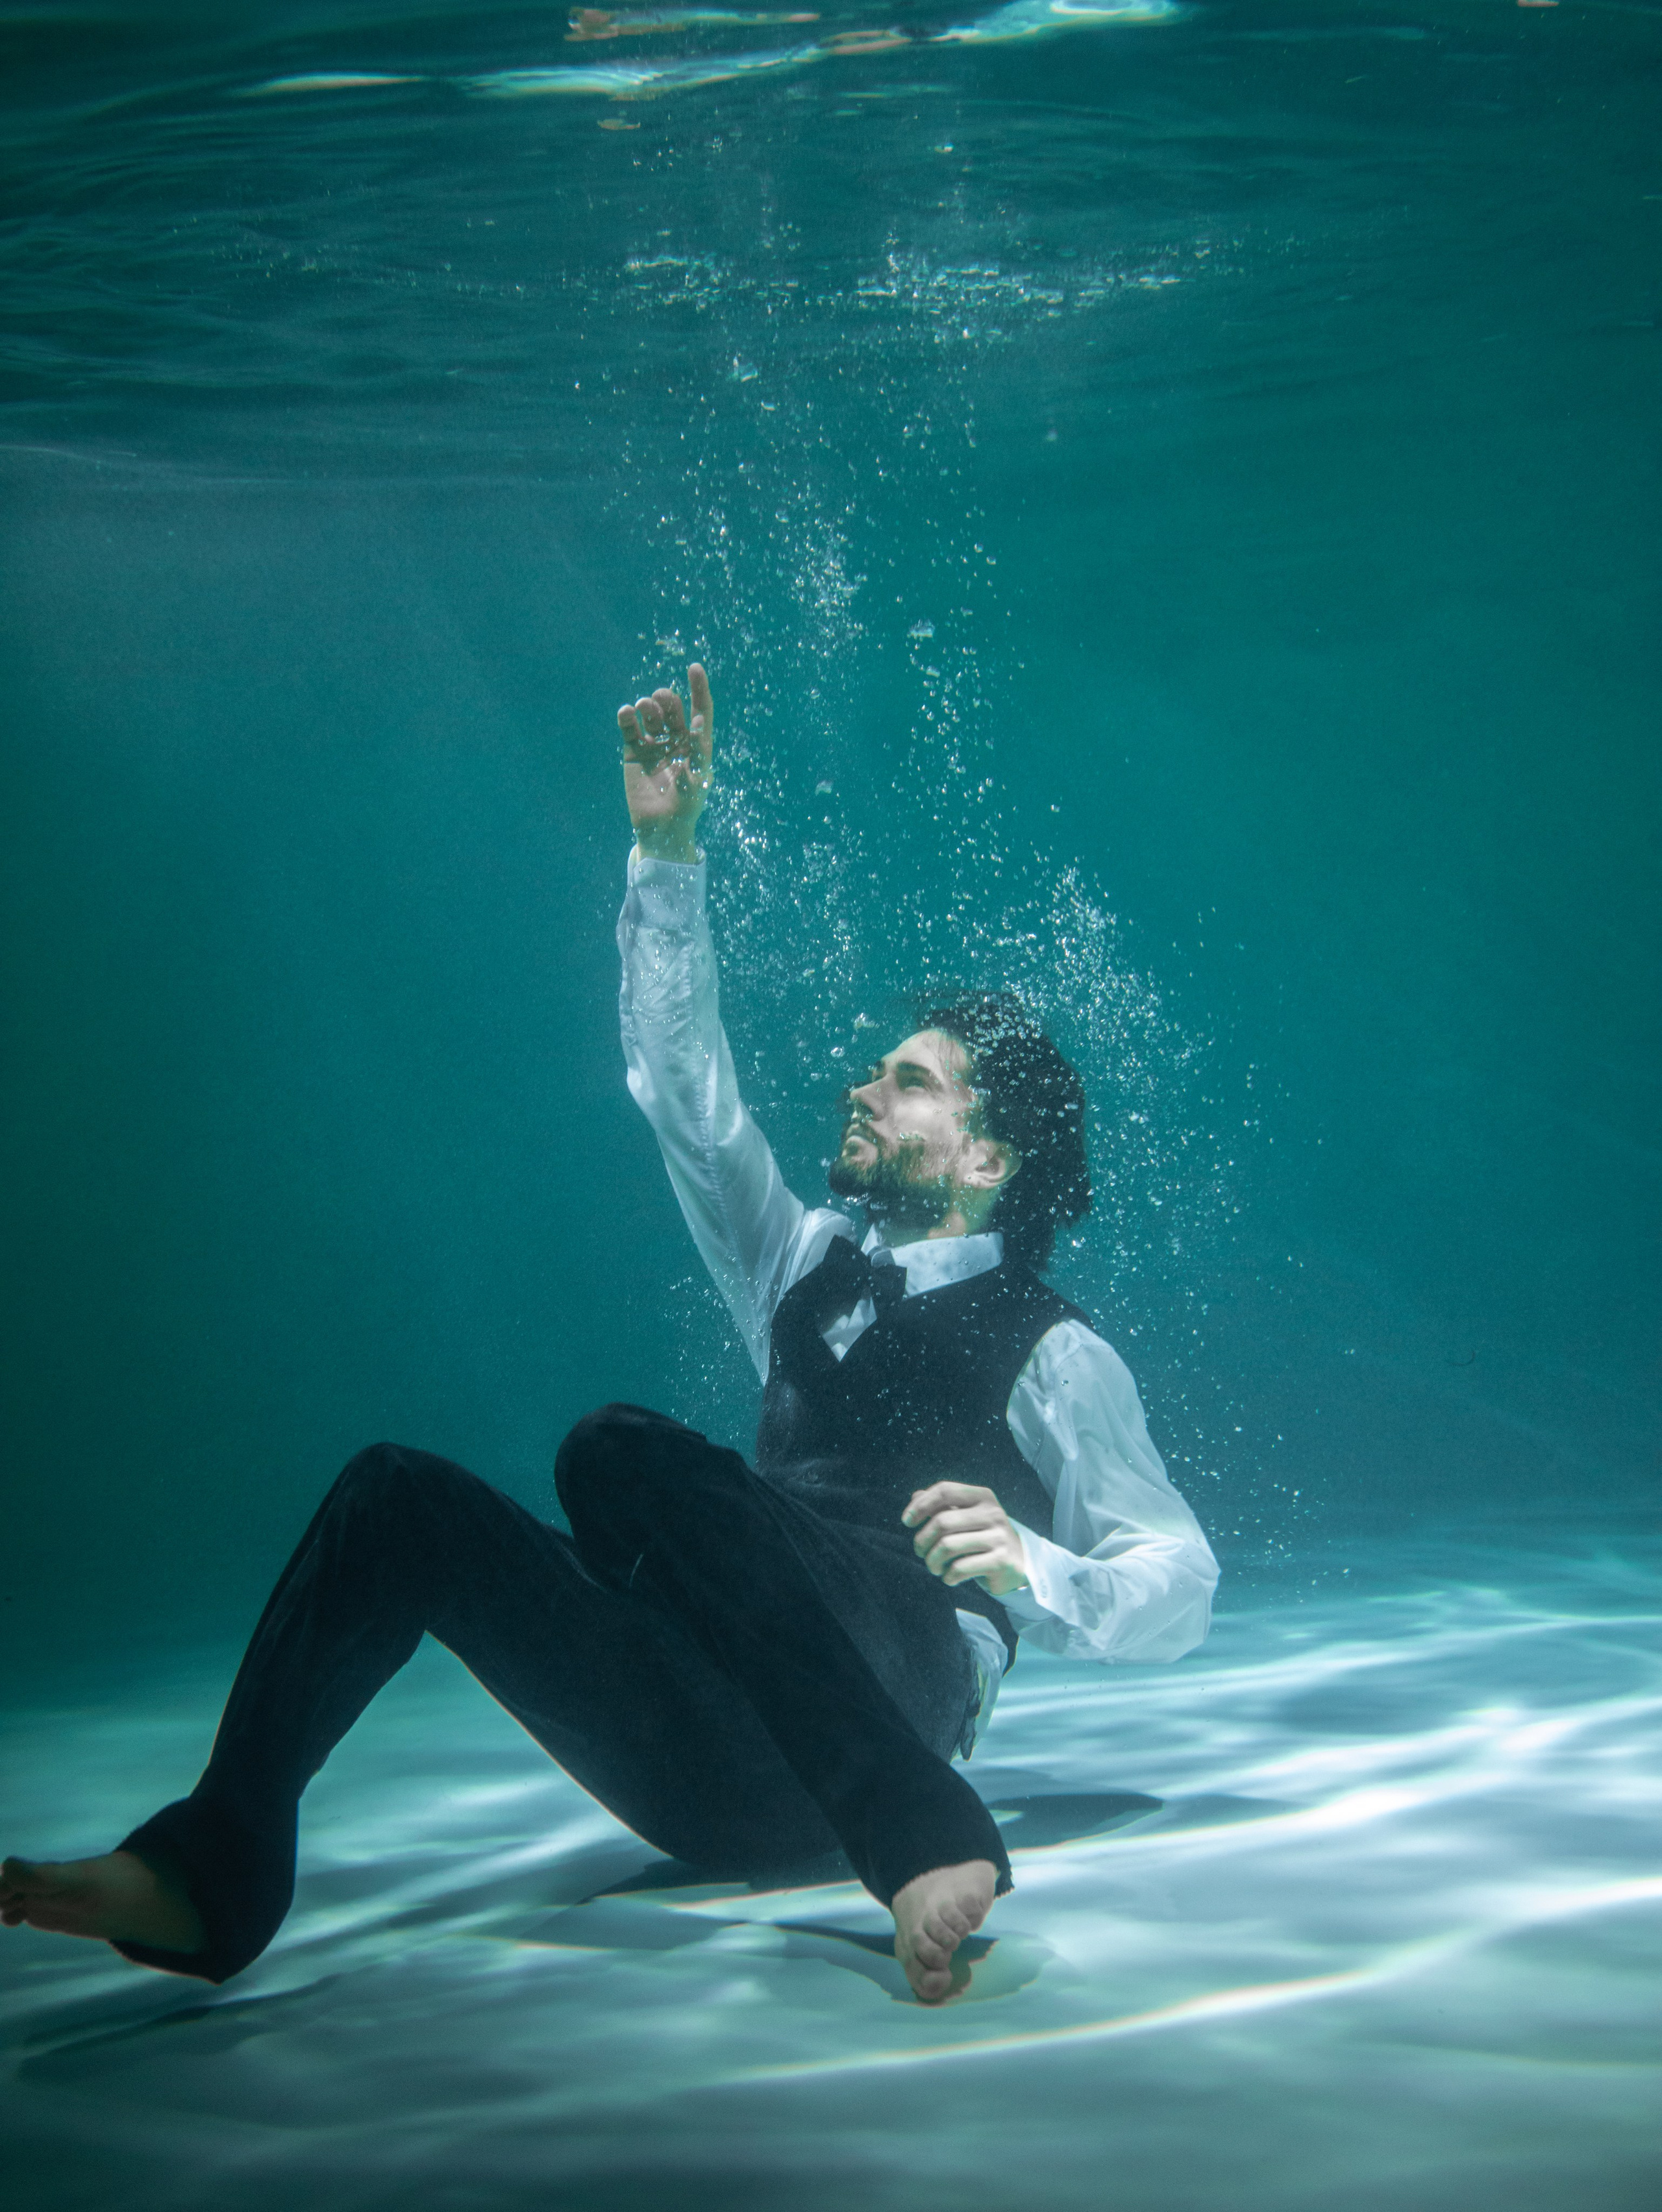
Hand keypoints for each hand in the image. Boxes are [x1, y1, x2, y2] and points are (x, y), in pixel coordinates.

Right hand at [618, 663, 712, 863]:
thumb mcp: (698, 783)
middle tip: (661, 699)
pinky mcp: (633, 752)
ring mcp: (654, 745)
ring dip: (648, 706)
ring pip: (650, 715)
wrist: (661, 830)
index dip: (699, 689)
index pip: (700, 709)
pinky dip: (627, 717)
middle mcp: (676, 740)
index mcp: (697, 744)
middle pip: (672, 709)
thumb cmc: (686, 809)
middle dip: (668, 700)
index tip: (694, 668)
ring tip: (645, 707)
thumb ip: (698, 755)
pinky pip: (629, 729)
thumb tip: (699, 724)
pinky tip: (626, 712)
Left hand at [902, 1482, 1029, 1597]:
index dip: (921, 1505)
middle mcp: (992, 1513)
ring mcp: (998, 1537)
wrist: (1017, 1561)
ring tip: (933, 1567)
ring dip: (932, 1561)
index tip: (906, 1521)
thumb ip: (941, 1505)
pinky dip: (948, 1576)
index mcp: (982, 1496)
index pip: (945, 1491)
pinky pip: (960, 1568)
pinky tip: (949, 1577)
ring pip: (948, 1546)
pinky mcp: (1000, 1561)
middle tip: (920, 1552)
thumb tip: (915, 1497)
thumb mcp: (965, 1516)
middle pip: (942, 1522)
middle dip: (922, 1540)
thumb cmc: (982, 1536)